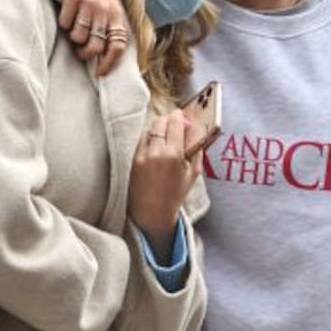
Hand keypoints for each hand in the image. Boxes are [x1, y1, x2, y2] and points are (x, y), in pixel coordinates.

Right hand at [59, 0, 128, 76]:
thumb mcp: (112, 11)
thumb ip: (112, 31)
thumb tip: (105, 59)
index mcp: (117, 16)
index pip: (118, 46)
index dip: (109, 62)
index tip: (99, 73)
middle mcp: (105, 10)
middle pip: (95, 46)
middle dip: (85, 54)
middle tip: (80, 52)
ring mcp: (89, 3)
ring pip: (78, 37)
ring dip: (74, 37)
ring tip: (75, 28)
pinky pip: (65, 23)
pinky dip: (64, 23)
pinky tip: (68, 15)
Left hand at [128, 111, 201, 261]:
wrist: (151, 214)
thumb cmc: (175, 196)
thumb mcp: (193, 174)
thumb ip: (197, 151)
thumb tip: (196, 132)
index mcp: (174, 155)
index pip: (175, 122)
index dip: (180, 117)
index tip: (184, 118)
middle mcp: (156, 152)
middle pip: (160, 121)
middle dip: (169, 120)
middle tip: (176, 126)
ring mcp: (142, 155)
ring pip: (150, 128)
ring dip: (159, 129)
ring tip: (166, 138)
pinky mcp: (133, 159)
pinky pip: (142, 139)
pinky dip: (149, 138)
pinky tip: (156, 147)